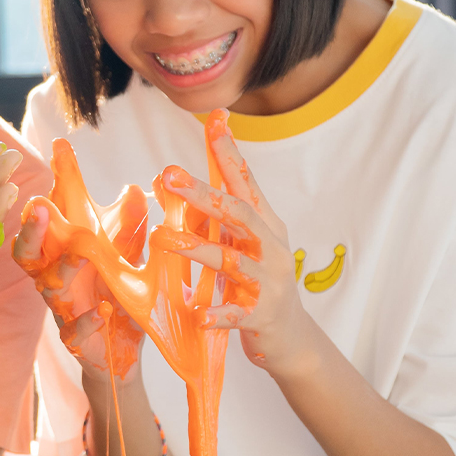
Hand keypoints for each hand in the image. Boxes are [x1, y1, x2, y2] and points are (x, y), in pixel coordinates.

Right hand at [13, 205, 145, 383]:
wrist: (122, 348)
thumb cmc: (114, 293)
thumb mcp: (125, 256)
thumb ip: (128, 226)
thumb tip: (133, 189)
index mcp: (60, 256)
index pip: (42, 227)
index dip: (38, 207)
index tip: (42, 183)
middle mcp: (54, 280)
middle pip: (28, 255)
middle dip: (31, 232)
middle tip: (39, 209)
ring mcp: (63, 310)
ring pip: (49, 288)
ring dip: (63, 269)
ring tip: (79, 254)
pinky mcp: (77, 341)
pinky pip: (73, 332)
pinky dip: (87, 321)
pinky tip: (102, 311)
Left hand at [160, 122, 316, 377]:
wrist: (291, 336)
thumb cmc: (258, 280)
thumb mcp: (243, 241)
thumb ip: (217, 211)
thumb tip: (175, 176)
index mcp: (265, 224)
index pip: (245, 180)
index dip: (229, 151)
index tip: (215, 119)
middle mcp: (270, 246)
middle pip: (237, 212)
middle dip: (203, 192)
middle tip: (170, 175)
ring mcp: (269, 282)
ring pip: (231, 260)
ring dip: (197, 248)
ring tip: (164, 238)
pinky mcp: (262, 315)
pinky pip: (236, 314)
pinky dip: (218, 314)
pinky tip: (198, 314)